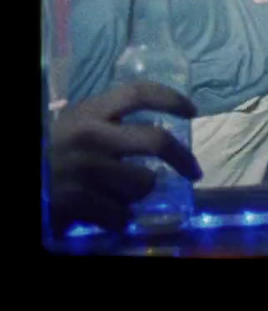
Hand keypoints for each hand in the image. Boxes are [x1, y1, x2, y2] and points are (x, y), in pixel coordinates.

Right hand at [50, 81, 201, 235]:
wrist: (29, 174)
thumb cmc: (57, 149)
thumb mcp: (80, 123)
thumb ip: (112, 120)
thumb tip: (164, 125)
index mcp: (90, 112)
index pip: (139, 94)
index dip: (172, 99)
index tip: (193, 111)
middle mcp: (89, 136)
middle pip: (156, 141)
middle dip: (183, 158)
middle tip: (194, 171)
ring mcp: (83, 170)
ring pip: (144, 182)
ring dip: (143, 191)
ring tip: (127, 192)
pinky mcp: (75, 201)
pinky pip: (122, 214)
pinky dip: (122, 217)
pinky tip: (112, 212)